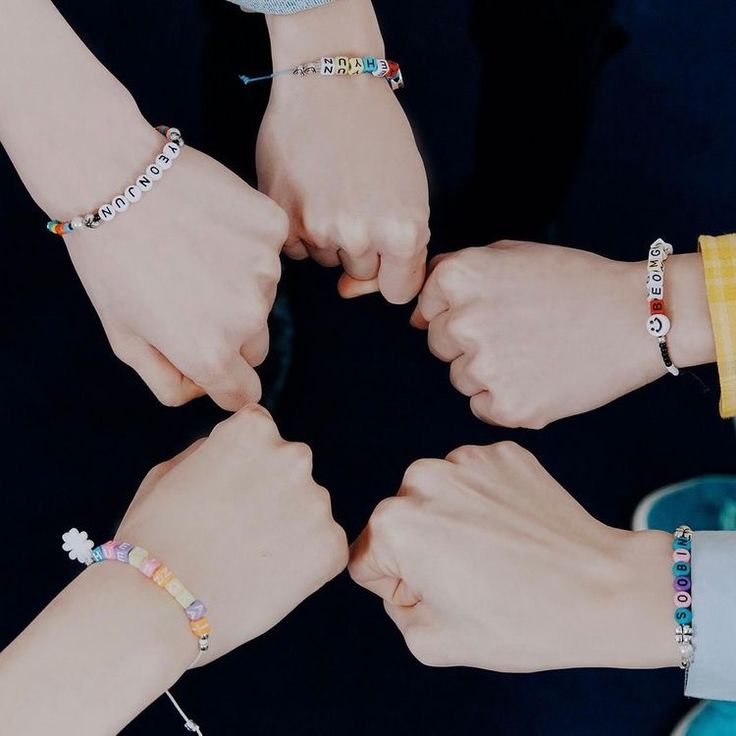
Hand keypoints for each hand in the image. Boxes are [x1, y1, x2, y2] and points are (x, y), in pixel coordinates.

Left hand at [62, 127, 287, 410]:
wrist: (111, 174)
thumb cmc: (109, 259)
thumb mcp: (123, 337)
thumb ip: (166, 381)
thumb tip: (204, 390)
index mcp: (209, 353)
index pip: (245, 393)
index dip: (226, 380)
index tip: (209, 355)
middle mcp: (246, 318)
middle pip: (257, 346)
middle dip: (231, 331)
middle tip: (191, 293)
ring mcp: (266, 271)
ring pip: (265, 295)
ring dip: (239, 282)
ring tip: (194, 249)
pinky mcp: (273, 229)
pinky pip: (271, 249)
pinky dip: (248, 241)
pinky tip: (212, 223)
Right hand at [118, 405, 347, 663]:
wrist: (159, 608)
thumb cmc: (154, 540)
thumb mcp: (169, 472)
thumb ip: (212, 451)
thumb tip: (236, 451)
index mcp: (254, 429)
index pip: (261, 431)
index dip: (240, 464)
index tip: (225, 490)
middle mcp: (294, 456)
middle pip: (290, 467)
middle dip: (271, 490)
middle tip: (237, 529)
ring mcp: (317, 502)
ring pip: (308, 508)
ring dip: (289, 525)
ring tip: (247, 559)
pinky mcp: (331, 547)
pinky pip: (323, 547)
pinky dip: (303, 562)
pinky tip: (266, 578)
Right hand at [258, 0, 429, 303]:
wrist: (329, 83)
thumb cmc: (379, 134)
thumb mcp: (412, 192)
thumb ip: (399, 249)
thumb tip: (351, 290)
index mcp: (402, 232)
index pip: (398, 292)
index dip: (392, 273)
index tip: (385, 254)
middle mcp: (359, 237)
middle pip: (359, 274)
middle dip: (361, 249)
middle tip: (357, 201)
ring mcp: (317, 228)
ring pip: (326, 259)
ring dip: (329, 236)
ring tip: (332, 188)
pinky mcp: (282, 216)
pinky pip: (295, 247)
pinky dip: (300, 228)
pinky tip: (308, 191)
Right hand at [349, 441, 677, 671]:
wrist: (605, 589)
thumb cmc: (523, 621)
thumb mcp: (434, 644)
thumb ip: (396, 610)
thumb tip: (404, 578)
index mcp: (395, 523)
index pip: (367, 558)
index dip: (398, 586)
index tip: (441, 594)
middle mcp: (422, 478)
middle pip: (400, 520)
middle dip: (423, 548)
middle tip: (472, 576)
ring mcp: (466, 460)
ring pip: (437, 495)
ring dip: (454, 519)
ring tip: (497, 552)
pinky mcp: (502, 453)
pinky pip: (474, 479)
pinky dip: (487, 501)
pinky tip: (514, 529)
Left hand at [412, 241, 715, 427]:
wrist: (636, 317)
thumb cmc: (575, 281)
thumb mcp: (510, 253)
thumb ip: (457, 272)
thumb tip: (418, 311)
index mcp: (458, 279)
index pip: (426, 307)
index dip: (459, 310)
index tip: (494, 310)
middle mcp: (461, 323)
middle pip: (439, 345)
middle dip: (469, 341)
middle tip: (517, 333)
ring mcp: (483, 368)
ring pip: (460, 378)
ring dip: (486, 372)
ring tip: (533, 354)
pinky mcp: (507, 407)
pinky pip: (482, 407)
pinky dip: (504, 400)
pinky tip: (538, 379)